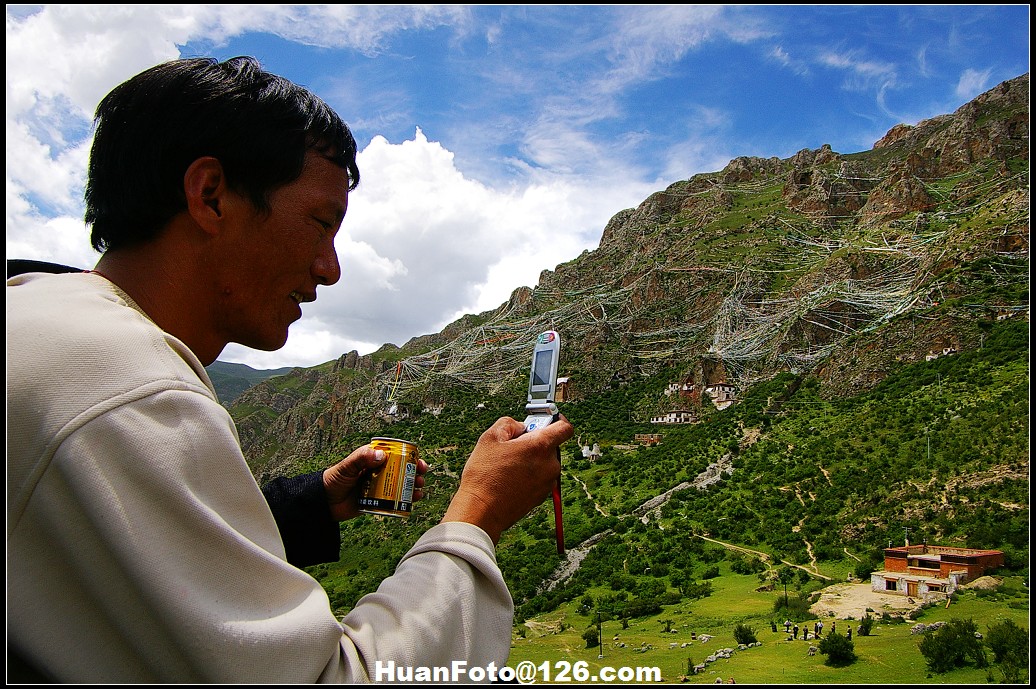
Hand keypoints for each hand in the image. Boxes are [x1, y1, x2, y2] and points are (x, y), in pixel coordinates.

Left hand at [323, 445, 428, 520]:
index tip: (418, 462)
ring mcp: (378, 487)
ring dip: (414, 487)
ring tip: (419, 490)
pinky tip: (413, 502)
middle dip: (415, 473)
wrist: (323, 503)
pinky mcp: (377, 501)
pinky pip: (395, 500)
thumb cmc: (333, 480)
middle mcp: (378, 472)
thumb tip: (381, 455)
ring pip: (401, 485)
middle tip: (421, 477)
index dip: (410, 457)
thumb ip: (361, 458)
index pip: (395, 455)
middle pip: (402, 470)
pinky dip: (406, 501)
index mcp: (372, 459)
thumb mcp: (347, 466)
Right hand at [442, 414, 572, 543]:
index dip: (557, 418)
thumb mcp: (490, 437)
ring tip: (508, 465)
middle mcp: (550, 465)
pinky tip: (510, 478)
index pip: (565, 427)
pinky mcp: (542, 496)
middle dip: (535, 441)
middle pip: (551, 445)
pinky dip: (530, 474)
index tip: (546, 418)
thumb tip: (520, 426)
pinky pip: (540, 478)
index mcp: (540, 447)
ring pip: (545, 462)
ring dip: (532, 459)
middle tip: (513, 445)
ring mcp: (548, 483)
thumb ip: (509, 423)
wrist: (482, 510)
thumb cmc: (484, 475)